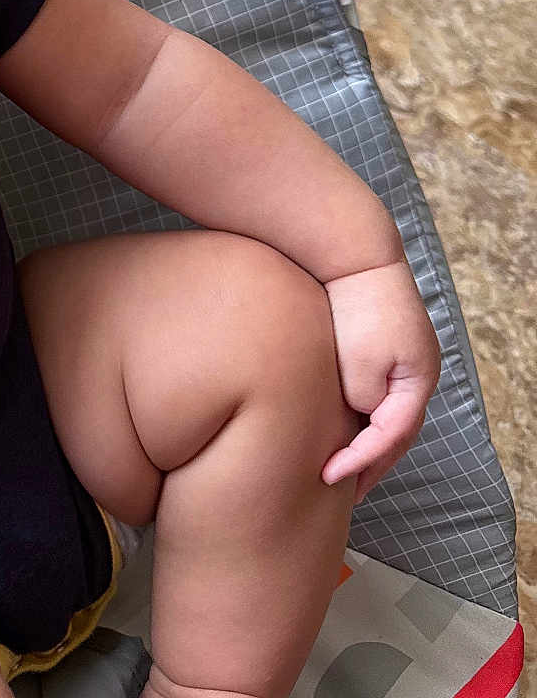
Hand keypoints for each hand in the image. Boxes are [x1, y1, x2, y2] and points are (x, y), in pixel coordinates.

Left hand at [321, 259, 439, 501]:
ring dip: (369, 442)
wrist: (353, 253)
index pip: (391, 437)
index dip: (360, 461)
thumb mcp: (360, 363)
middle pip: (397, 432)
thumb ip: (365, 400)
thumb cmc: (355, 305)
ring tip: (343, 467)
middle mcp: (417, 373)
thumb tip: (361, 412)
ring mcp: (404, 359)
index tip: (327, 475)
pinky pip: (378, 393)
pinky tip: (342, 423)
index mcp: (416, 381)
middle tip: (344, 489)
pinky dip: (362, 414)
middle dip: (372, 463)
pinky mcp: (385, 346)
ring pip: (389, 414)